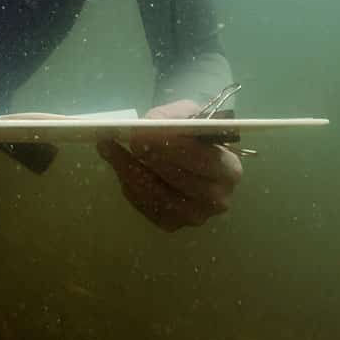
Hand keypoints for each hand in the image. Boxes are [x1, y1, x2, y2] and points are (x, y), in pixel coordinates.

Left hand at [97, 99, 243, 231]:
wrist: (188, 159)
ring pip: (158, 196)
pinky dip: (130, 186)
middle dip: (150, 158)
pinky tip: (120, 167)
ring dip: (130, 171)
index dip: (173, 146)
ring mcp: (195, 216)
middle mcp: (218, 199)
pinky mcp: (172, 224)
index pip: (202, 159)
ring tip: (109, 149)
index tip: (147, 133)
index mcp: (229, 169)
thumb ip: (175, 116)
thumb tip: (150, 124)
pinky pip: (146, 207)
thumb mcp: (189, 115)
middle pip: (179, 180)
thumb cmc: (191, 134)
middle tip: (127, 139)